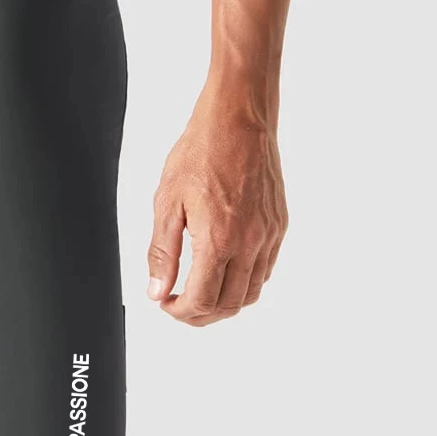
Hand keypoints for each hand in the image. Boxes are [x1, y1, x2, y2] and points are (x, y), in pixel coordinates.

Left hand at [147, 88, 287, 325]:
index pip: (202, 300)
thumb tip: (157, 290)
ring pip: (252, 292)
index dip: (180, 312)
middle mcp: (249, 244)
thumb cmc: (201, 151)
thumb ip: (162, 252)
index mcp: (218, 240)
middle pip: (229, 304)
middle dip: (201, 314)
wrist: (238, 120)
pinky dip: (246, 281)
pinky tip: (226, 269)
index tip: (165, 304)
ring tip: (201, 292)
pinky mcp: (279, 225)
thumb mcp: (167, 201)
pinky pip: (265, 269)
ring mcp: (269, 236)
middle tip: (180, 305)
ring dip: (225, 302)